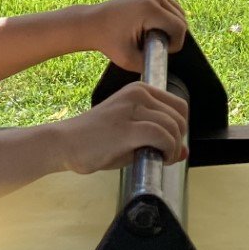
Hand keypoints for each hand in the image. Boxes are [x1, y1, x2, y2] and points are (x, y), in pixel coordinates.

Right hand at [51, 81, 187, 173]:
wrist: (64, 144)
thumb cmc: (95, 140)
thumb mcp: (131, 134)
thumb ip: (157, 137)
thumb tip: (184, 151)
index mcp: (138, 90)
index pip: (178, 106)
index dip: (181, 128)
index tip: (171, 144)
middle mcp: (137, 94)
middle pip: (179, 116)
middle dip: (179, 139)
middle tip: (167, 155)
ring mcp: (132, 108)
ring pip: (173, 126)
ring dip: (174, 148)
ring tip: (162, 158)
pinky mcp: (127, 127)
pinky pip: (162, 136)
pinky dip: (168, 150)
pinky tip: (158, 158)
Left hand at [84, 0, 188, 71]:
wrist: (93, 23)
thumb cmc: (109, 42)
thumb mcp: (129, 60)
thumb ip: (152, 63)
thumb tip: (168, 63)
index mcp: (149, 8)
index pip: (179, 28)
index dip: (175, 44)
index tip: (161, 50)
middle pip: (181, 18)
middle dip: (174, 35)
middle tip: (156, 44)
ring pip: (178, 10)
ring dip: (172, 25)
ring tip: (155, 35)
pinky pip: (171, 4)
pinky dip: (167, 16)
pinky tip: (154, 25)